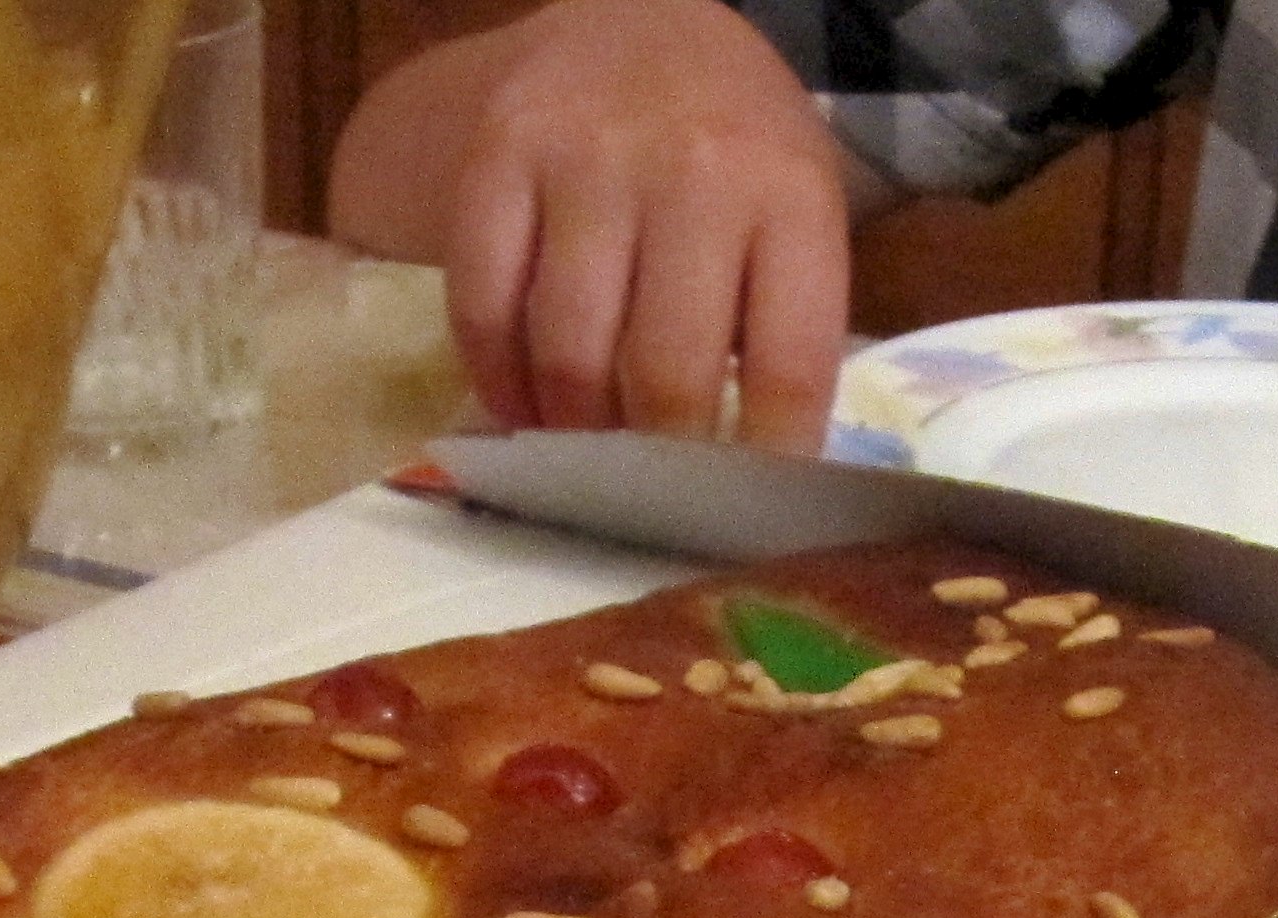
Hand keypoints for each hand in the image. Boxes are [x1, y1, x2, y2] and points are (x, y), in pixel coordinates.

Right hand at [327, 0, 856, 452]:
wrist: (642, 12)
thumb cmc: (731, 145)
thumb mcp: (793, 209)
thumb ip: (781, 324)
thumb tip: (747, 477)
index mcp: (788, 193)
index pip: (787, 366)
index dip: (765, 461)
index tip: (744, 507)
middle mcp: (692, 169)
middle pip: (665, 374)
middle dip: (658, 460)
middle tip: (651, 487)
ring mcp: (586, 159)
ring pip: (570, 353)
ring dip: (574, 431)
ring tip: (585, 450)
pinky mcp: (498, 154)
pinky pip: (484, 305)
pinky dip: (498, 378)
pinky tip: (521, 405)